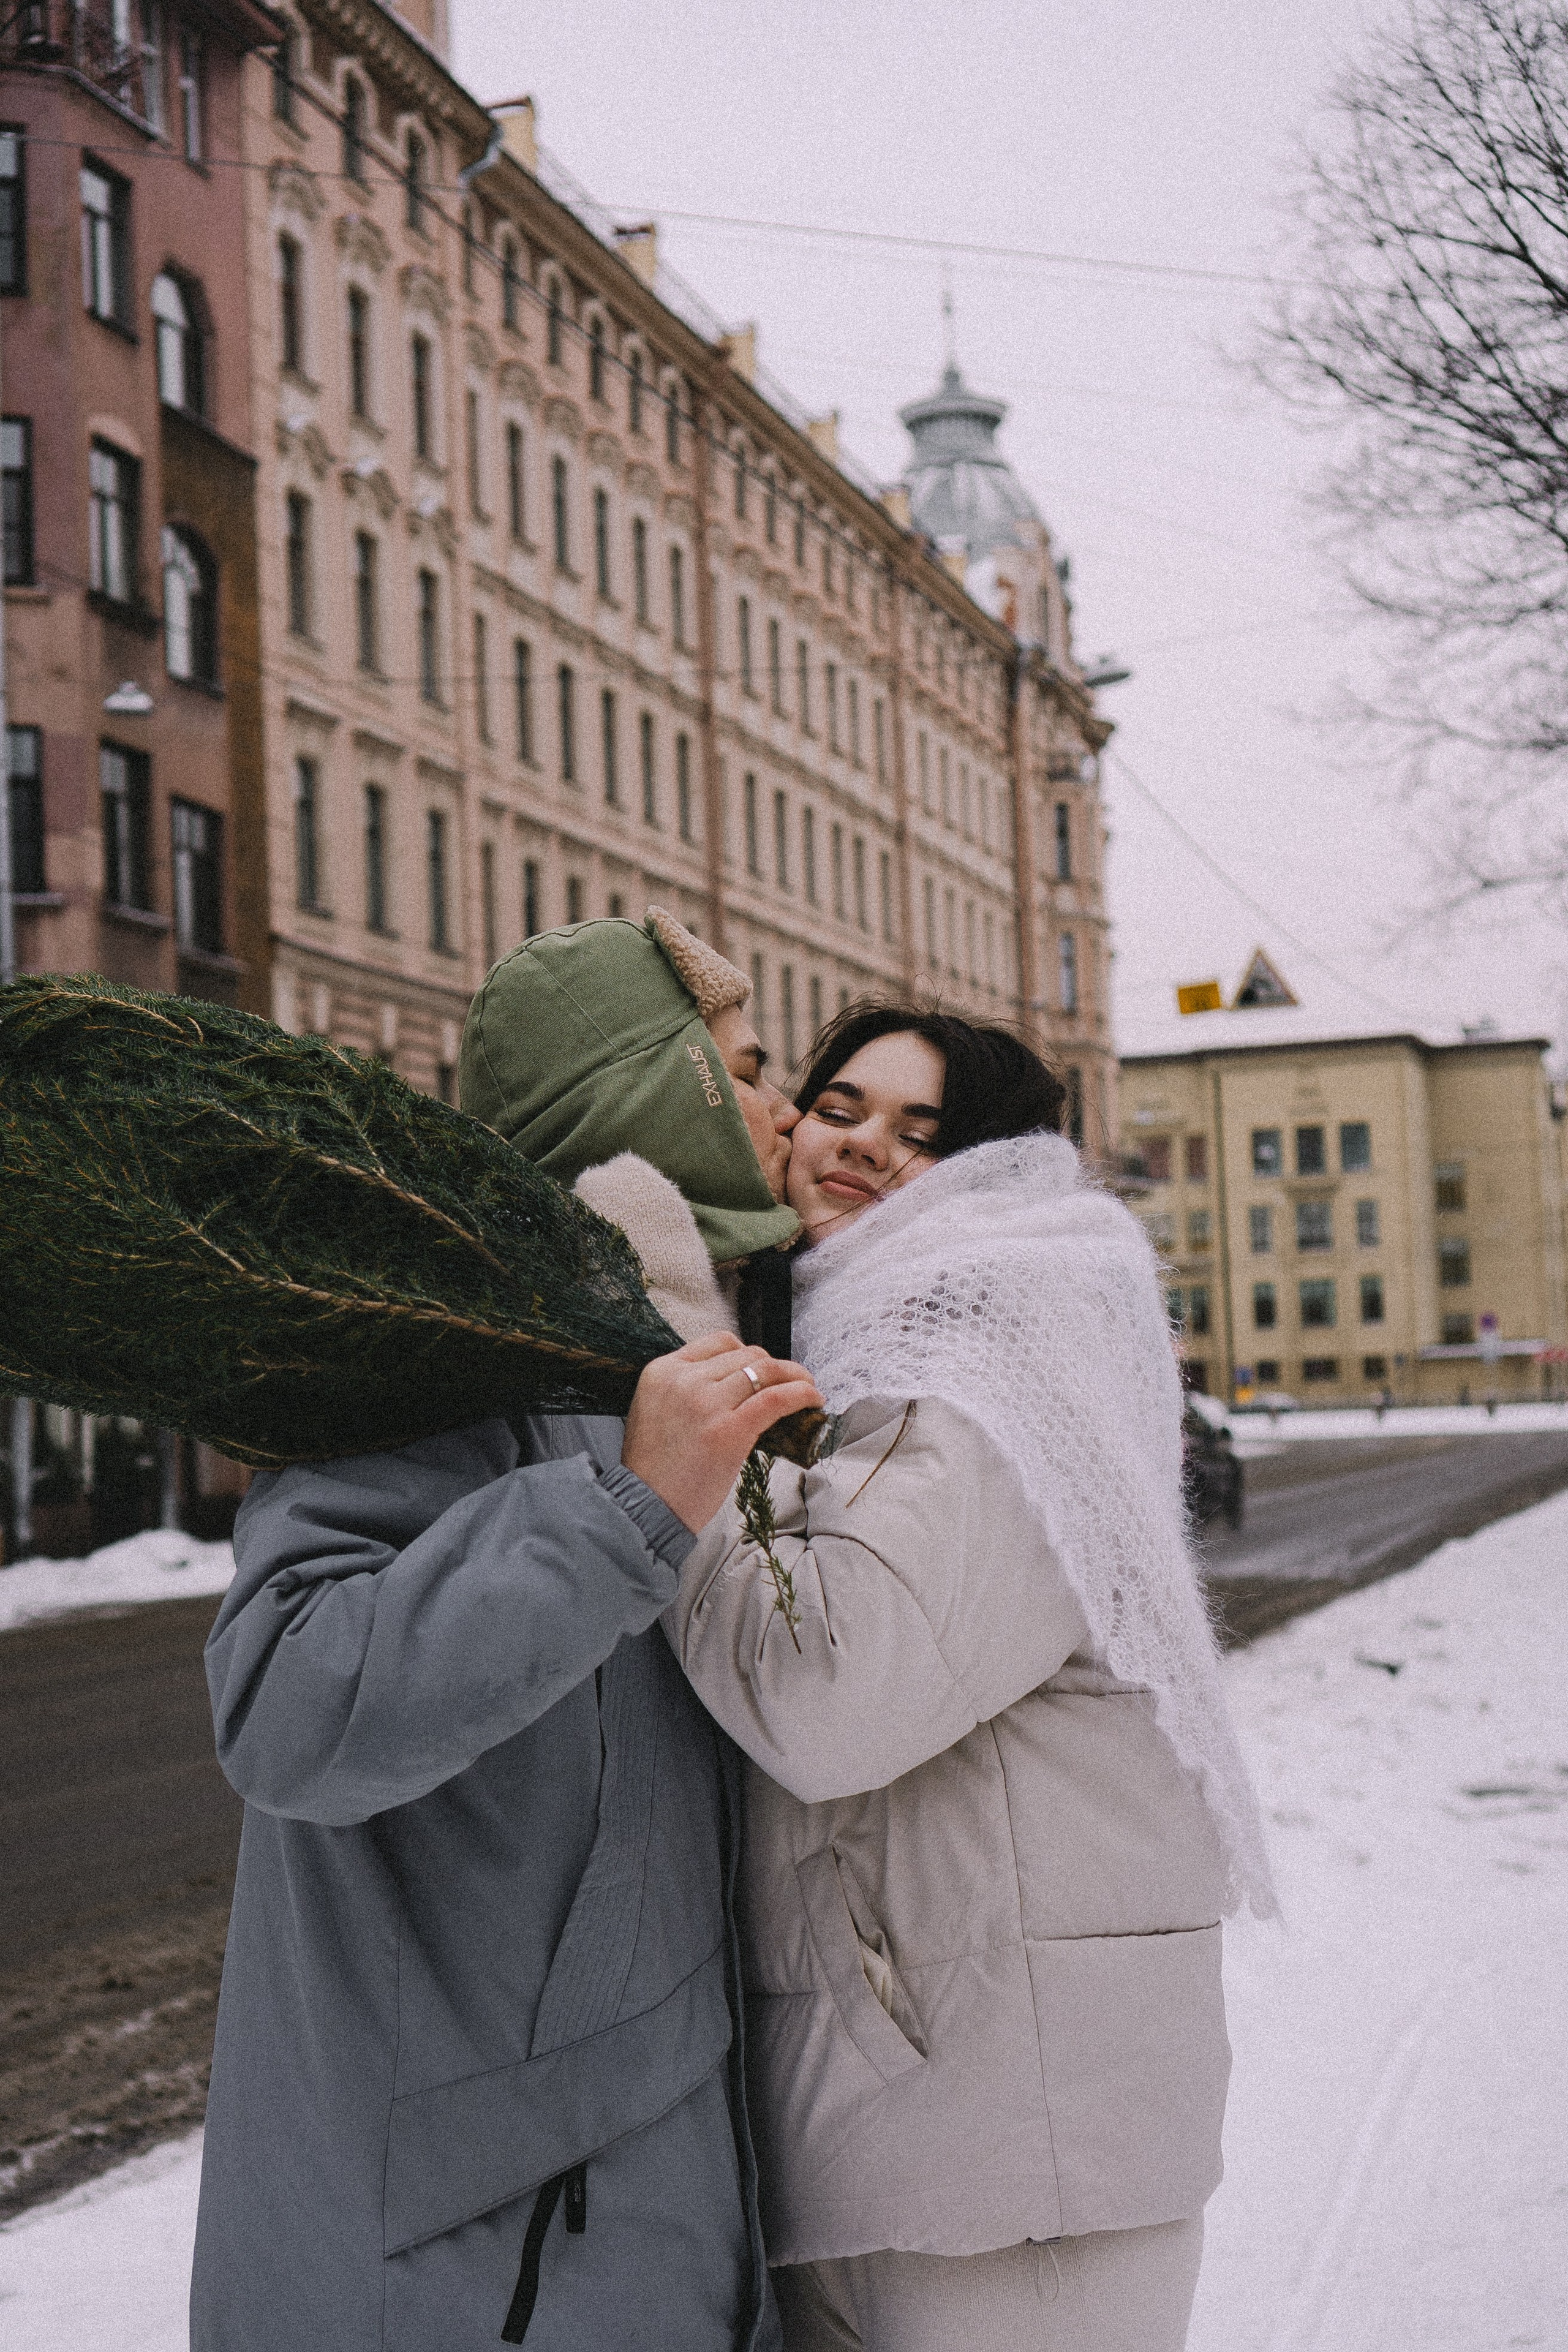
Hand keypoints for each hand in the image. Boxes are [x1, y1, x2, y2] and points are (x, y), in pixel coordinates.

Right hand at [623, 1332, 823, 1532]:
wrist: (644, 1507)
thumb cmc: (654, 1469)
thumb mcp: (655, 1410)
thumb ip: (687, 1389)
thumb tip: (735, 1384)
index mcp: (663, 1371)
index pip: (719, 1342)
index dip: (748, 1353)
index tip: (762, 1369)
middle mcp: (684, 1379)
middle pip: (747, 1354)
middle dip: (774, 1366)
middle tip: (790, 1381)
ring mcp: (707, 1403)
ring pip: (765, 1370)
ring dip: (795, 1376)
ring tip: (808, 1387)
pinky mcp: (730, 1430)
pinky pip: (776, 1398)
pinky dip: (801, 1394)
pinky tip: (813, 1399)